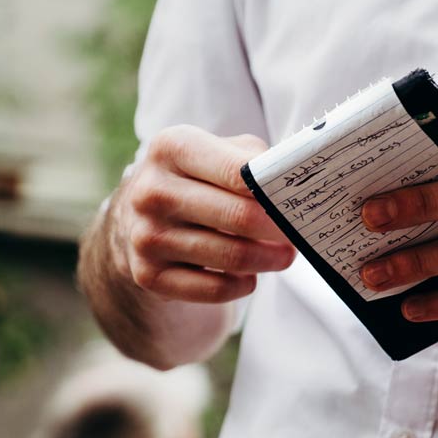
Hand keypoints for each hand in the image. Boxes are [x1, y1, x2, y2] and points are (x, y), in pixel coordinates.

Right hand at [110, 126, 295, 304]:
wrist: (138, 218)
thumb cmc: (197, 180)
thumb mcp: (219, 152)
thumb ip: (256, 160)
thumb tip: (294, 182)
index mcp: (172, 148)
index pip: (240, 172)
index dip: (277, 192)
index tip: (298, 203)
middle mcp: (152, 191)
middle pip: (240, 217)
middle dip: (280, 230)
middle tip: (299, 235)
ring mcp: (146, 235)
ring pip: (232, 257)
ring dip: (268, 260)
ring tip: (283, 256)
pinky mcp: (148, 274)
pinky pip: (214, 289)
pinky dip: (242, 285)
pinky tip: (249, 276)